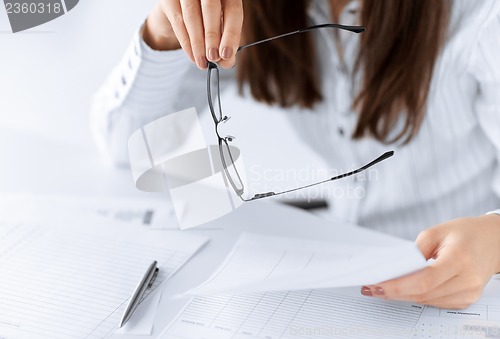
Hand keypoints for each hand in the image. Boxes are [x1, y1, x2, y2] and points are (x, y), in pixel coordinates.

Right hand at [142, 0, 243, 69]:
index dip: (231, 34)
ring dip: (198, 43)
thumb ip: (225, 43)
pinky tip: (193, 56)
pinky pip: (178, 21)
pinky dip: (186, 42)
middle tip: (213, 58)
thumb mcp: (219, 29)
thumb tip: (227, 62)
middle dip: (212, 37)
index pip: (233, 10)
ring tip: (202, 62)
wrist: (179, 10)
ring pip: (192, 15)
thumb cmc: (206, 20)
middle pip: (211, 8)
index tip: (226, 54)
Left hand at [361, 214, 499, 308]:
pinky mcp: (467, 299)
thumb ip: (415, 251)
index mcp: (460, 259)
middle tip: (371, 288)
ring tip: (381, 289)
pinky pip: (436, 302)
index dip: (397, 286)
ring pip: (427, 301)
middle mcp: (467, 280)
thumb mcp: (437, 231)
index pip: (424, 280)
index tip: (376, 285)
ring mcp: (469, 293)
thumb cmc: (465, 233)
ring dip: (402, 296)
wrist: (494, 241)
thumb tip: (395, 269)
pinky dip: (417, 296)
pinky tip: (402, 290)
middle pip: (423, 294)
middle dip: (393, 292)